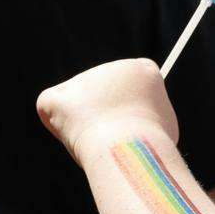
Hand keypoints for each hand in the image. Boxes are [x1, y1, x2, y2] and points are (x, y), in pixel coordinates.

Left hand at [37, 59, 178, 162]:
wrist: (126, 147)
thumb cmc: (152, 143)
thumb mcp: (162, 123)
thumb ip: (144, 113)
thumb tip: (130, 120)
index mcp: (142, 69)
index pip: (135, 83)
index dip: (134, 106)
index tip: (137, 125)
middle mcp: (111, 67)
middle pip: (106, 92)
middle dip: (109, 115)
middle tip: (120, 139)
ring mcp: (81, 80)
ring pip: (81, 105)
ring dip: (88, 125)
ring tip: (103, 142)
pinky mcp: (54, 97)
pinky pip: (52, 110)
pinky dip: (60, 127)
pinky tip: (76, 136)